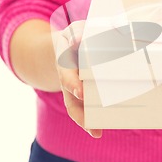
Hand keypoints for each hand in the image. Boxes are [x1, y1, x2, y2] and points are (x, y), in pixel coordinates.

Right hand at [53, 20, 101, 138]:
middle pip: (71, 96)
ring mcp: (74, 88)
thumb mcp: (75, 30)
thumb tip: (79, 40)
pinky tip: (97, 132)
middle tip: (89, 119)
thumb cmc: (76, 37)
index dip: (73, 84)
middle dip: (79, 107)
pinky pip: (84, 109)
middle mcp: (68, 78)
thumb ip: (77, 33)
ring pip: (76, 107)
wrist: (68, 46)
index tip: (81, 93)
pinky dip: (88, 121)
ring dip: (84, 120)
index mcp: (65, 62)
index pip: (67, 74)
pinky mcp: (84, 94)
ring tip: (95, 131)